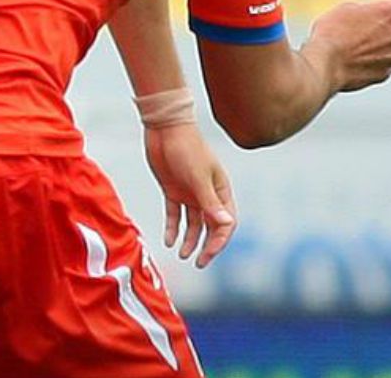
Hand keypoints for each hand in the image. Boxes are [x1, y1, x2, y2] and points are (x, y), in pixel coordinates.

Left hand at [142, 123, 235, 268]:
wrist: (165, 127)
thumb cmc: (186, 148)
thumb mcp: (198, 177)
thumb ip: (210, 202)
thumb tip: (226, 224)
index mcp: (220, 190)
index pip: (226, 222)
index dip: (219, 240)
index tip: (208, 254)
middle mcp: (206, 193)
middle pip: (211, 226)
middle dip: (207, 245)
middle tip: (199, 263)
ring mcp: (189, 192)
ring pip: (193, 223)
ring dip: (190, 239)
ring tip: (182, 254)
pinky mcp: (172, 190)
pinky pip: (174, 215)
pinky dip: (172, 228)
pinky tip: (168, 240)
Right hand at [305, 0, 390, 92]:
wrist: (323, 64)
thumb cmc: (331, 32)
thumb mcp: (348, 8)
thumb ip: (371, 10)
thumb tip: (376, 15)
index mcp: (390, 12)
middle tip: (387, 25)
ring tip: (372, 43)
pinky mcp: (385, 73)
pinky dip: (383, 60)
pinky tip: (363, 58)